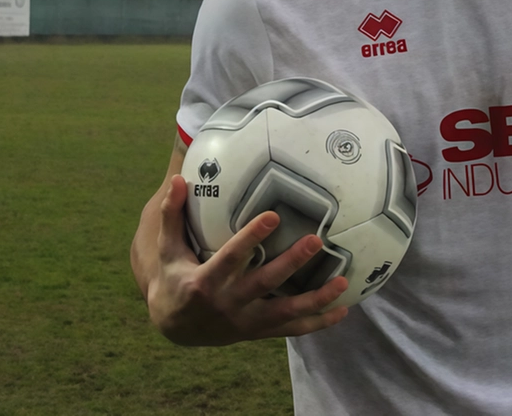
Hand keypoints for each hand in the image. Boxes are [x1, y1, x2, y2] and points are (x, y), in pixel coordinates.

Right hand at [144, 174, 349, 345]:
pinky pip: (292, 330)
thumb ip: (172, 215)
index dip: (252, 237)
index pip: (232, 257)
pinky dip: (318, 323)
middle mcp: (228, 303)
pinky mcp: (258, 332)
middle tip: (316, 241)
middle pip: (265, 283)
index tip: (274, 215)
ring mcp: (245, 321)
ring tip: (343, 282)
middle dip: (292, 263)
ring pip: (285, 312)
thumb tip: (179, 179)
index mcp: (205, 282)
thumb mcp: (168, 250)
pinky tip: (342, 310)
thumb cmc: (174, 279)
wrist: (174, 328)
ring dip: (316, 299)